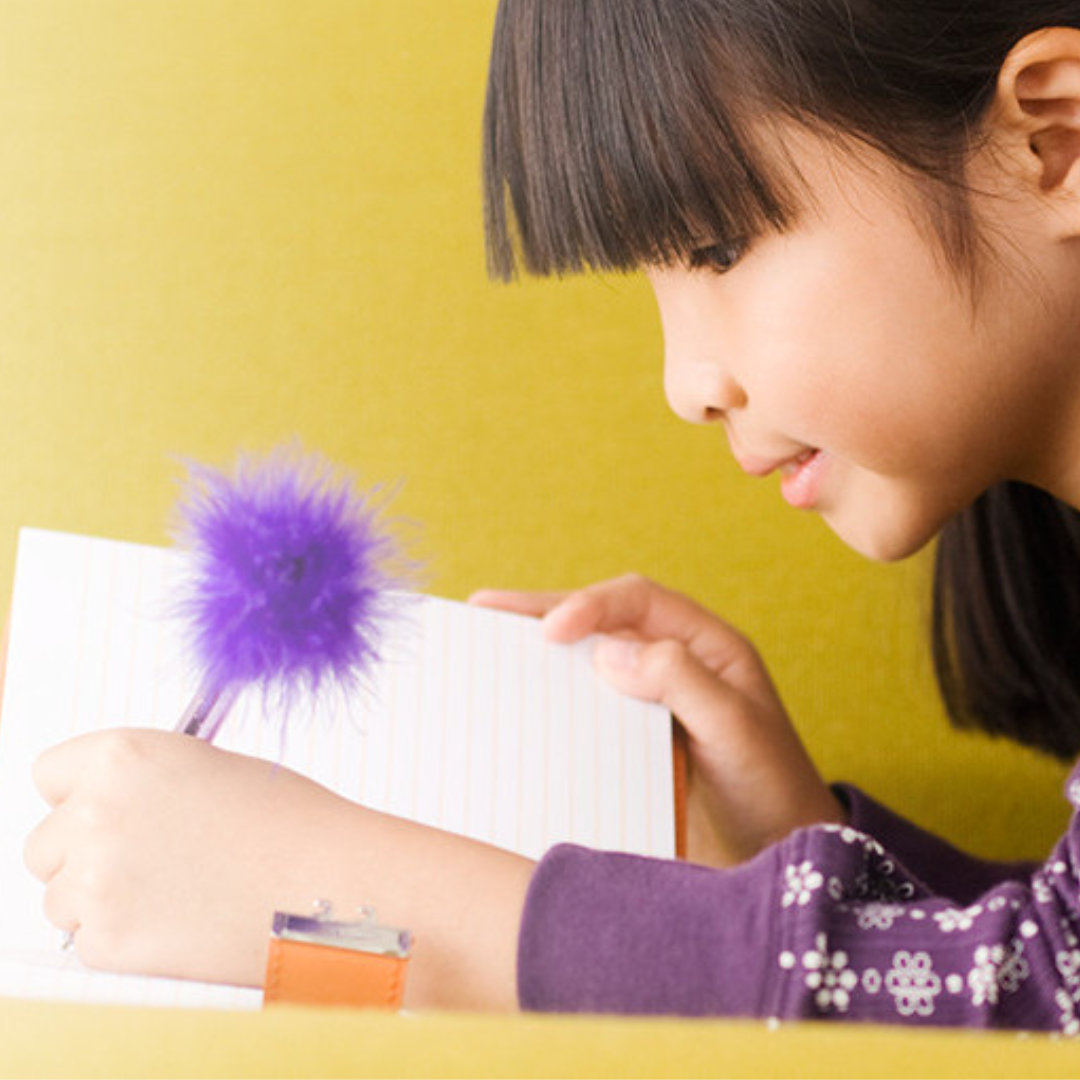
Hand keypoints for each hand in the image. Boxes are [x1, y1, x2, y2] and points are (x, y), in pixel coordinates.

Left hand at [23, 728, 530, 1006]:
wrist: (332, 883)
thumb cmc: (288, 821)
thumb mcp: (210, 770)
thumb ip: (145, 782)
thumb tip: (104, 807)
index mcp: (123, 756)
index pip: (50, 774)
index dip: (81, 795)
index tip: (108, 812)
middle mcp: (95, 812)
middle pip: (44, 843)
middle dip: (85, 854)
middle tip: (152, 862)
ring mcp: (95, 880)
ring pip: (60, 898)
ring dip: (102, 900)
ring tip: (177, 894)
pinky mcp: (106, 943)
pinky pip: (89, 942)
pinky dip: (125, 940)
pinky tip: (183, 922)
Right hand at [472, 575, 845, 866]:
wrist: (786, 850)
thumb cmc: (773, 786)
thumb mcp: (736, 728)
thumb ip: (681, 681)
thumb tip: (607, 651)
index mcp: (706, 643)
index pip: (637, 601)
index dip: (589, 606)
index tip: (550, 632)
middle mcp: (676, 660)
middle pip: (604, 618)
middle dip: (546, 609)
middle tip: (485, 608)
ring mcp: (653, 697)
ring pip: (590, 655)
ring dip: (544, 647)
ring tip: (489, 642)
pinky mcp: (636, 733)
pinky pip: (589, 700)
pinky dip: (555, 692)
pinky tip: (521, 697)